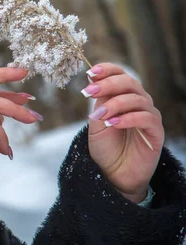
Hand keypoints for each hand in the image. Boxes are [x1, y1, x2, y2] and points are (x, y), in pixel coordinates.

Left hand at [84, 63, 163, 202]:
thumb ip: (99, 101)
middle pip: (130, 83)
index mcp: (124, 97)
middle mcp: (139, 103)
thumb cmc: (105, 147)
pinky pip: (146, 118)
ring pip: (137, 100)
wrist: (113, 174)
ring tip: (99, 115)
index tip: (90, 72)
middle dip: (108, 85)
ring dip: (114, 104)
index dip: (108, 70)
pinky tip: (112, 123)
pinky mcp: (156, 133)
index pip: (121, 75)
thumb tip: (93, 79)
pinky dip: (128, 118)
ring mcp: (149, 117)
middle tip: (89, 92)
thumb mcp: (96, 121)